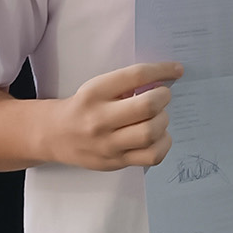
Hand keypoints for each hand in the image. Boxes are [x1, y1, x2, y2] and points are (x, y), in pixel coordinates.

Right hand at [45, 61, 182, 170]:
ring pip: (150, 133)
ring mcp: (108, 144)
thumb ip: (127, 84)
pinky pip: (151, 156)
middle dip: (163, 98)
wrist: (55, 135)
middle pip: (146, 107)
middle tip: (163, 96)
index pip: (136, 76)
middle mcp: (100, 119)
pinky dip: (163, 143)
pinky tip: (158, 135)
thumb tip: (164, 80)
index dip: (162, 70)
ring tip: (158, 117)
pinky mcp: (115, 162)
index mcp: (96, 91)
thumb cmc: (84, 106)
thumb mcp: (98, 86)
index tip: (177, 69)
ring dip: (164, 121)